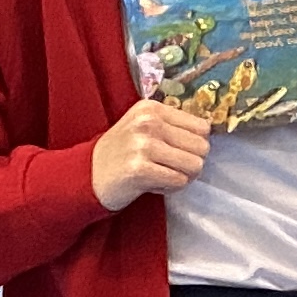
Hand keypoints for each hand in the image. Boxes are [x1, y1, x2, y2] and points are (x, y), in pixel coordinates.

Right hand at [91, 97, 212, 211]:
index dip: (194, 145)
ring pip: (195, 165)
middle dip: (190, 162)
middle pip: (202, 147)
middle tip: (167, 166)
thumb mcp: (144, 128)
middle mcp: (148, 122)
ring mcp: (143, 145)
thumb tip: (209, 133)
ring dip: (181, 176)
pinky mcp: (140, 169)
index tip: (174, 151)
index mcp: (152, 108)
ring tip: (159, 174)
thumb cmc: (123, 153)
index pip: (202, 128)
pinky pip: (179, 181)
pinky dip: (169, 188)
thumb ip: (174, 126)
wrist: (86, 174)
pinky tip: (150, 183)